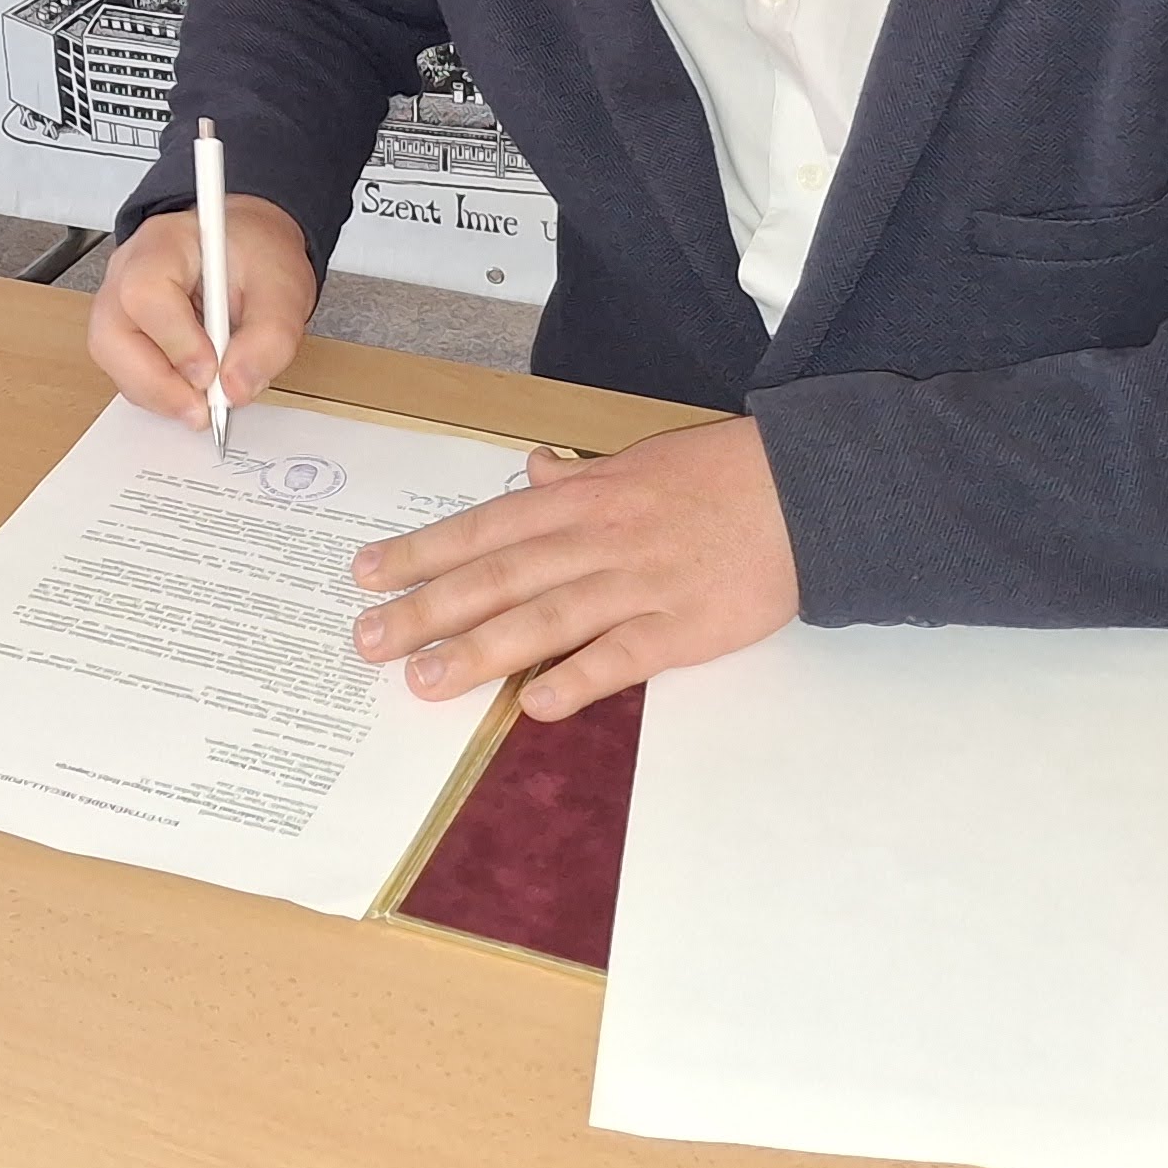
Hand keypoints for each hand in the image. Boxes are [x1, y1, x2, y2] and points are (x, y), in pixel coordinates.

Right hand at [86, 198, 313, 422]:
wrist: (249, 252)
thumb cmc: (258, 257)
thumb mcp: (284, 290)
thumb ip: (269, 339)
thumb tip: (235, 388)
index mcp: (165, 243)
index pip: (145, 291)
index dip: (176, 340)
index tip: (212, 370)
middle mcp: (128, 269)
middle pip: (111, 334)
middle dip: (157, 384)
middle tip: (202, 408)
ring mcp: (118, 302)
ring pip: (112, 359)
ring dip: (158, 393)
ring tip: (204, 400)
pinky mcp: (123, 332)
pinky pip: (124, 372)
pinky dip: (158, 392)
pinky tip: (192, 389)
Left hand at [348, 419, 799, 721]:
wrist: (802, 491)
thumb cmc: (716, 475)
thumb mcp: (637, 461)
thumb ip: (578, 477)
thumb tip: (530, 471)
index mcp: (581, 500)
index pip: (484, 529)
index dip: (422, 553)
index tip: (365, 575)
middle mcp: (595, 540)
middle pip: (497, 577)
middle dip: (426, 609)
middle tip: (367, 641)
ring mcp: (637, 585)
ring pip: (545, 619)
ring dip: (481, 651)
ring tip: (424, 680)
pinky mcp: (682, 628)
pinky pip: (622, 656)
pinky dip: (579, 678)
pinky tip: (537, 706)